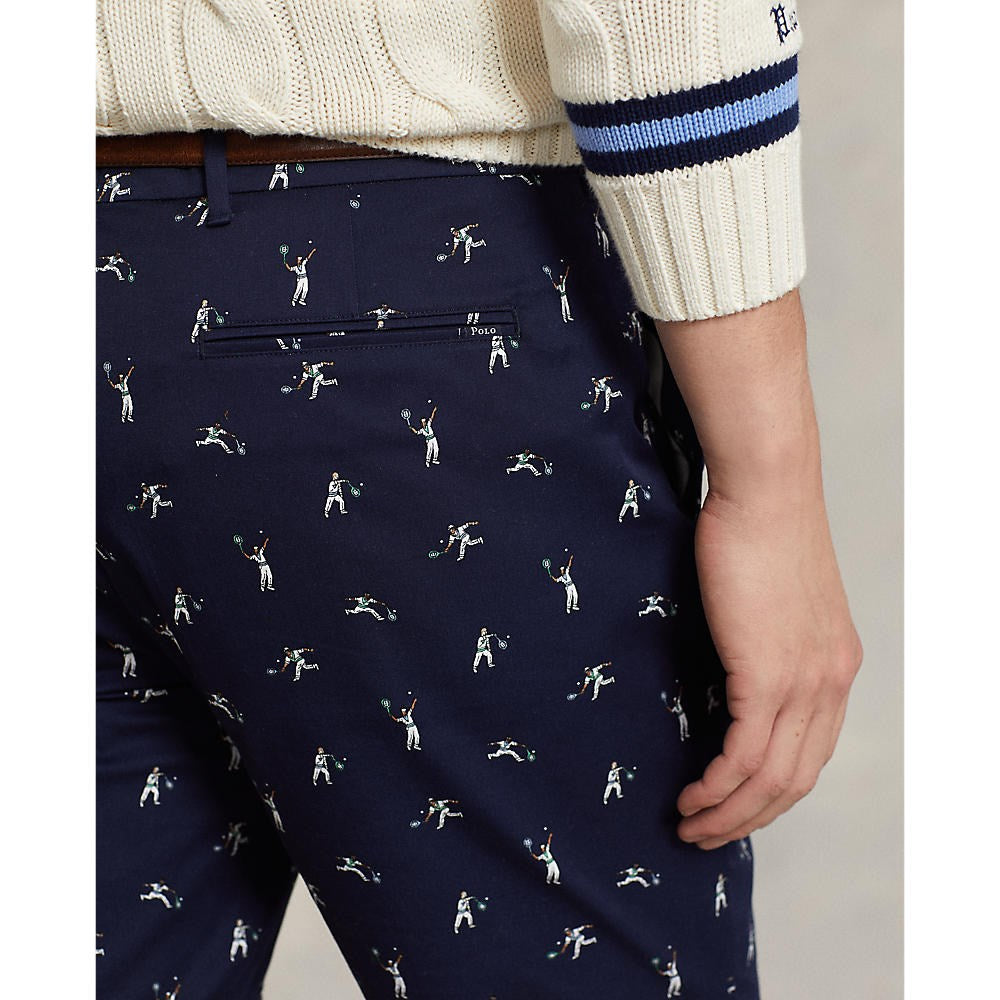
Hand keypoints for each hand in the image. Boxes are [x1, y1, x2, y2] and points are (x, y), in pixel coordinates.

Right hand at [676, 480, 862, 848]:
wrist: (765, 492)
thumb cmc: (757, 532)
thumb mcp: (773, 600)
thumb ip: (764, 644)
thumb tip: (730, 672)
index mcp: (835, 667)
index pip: (812, 754)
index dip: (772, 794)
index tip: (735, 808)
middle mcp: (830, 683)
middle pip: (795, 781)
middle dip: (749, 820)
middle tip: (707, 835)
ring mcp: (805, 681)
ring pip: (771, 779)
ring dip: (728, 814)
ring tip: (690, 824)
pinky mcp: (769, 674)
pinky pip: (745, 754)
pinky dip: (718, 785)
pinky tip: (693, 794)